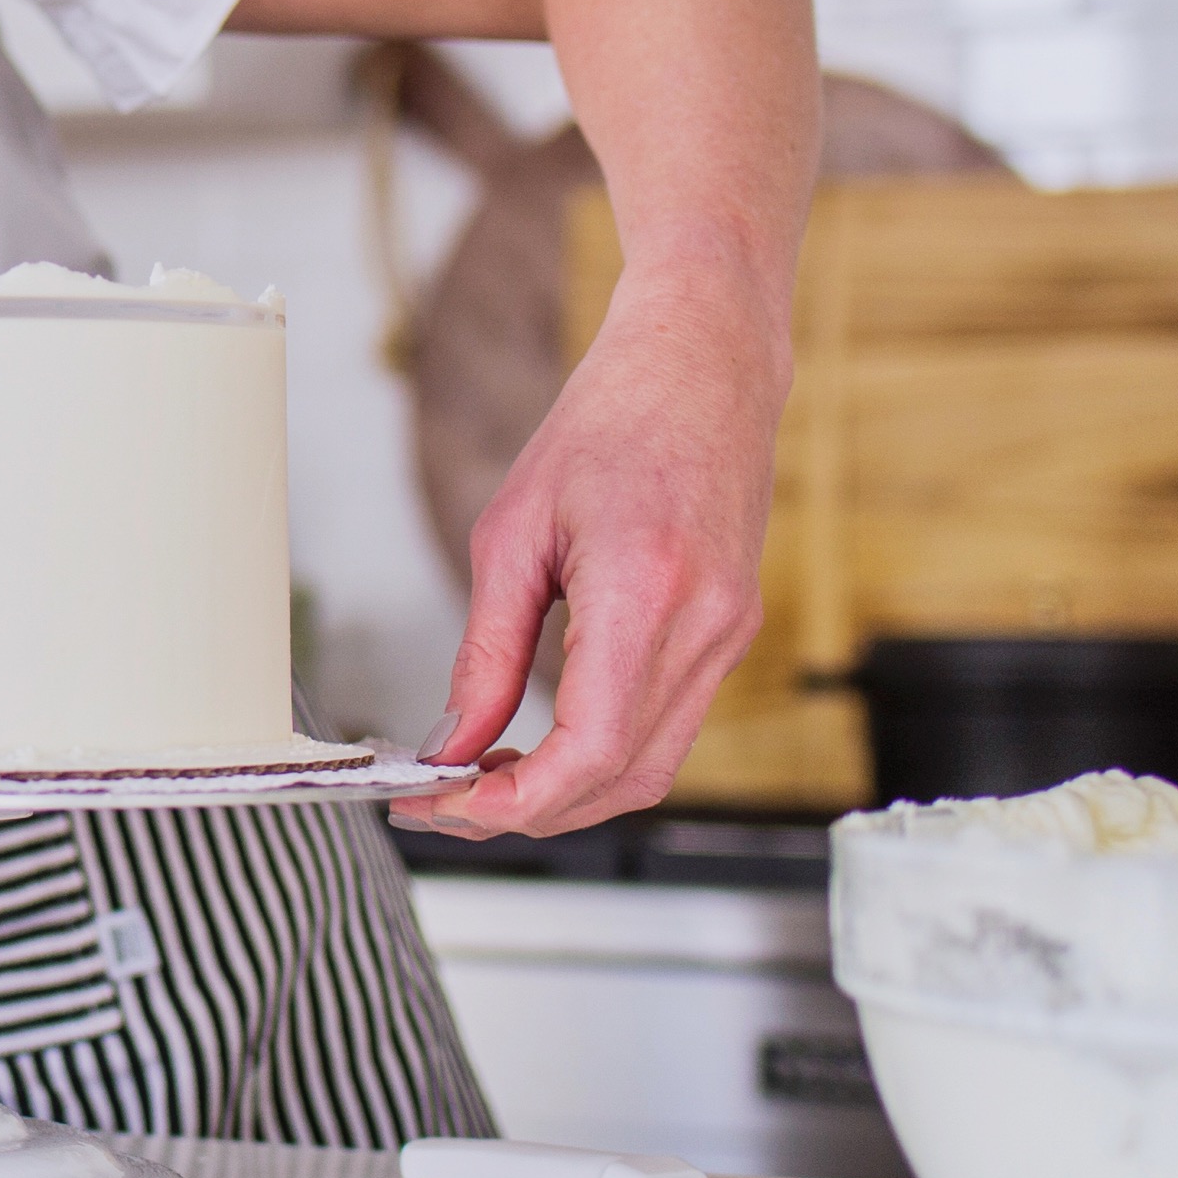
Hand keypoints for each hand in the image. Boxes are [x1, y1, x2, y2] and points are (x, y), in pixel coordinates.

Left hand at [393, 279, 783, 838]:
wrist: (702, 365)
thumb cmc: (607, 421)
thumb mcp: (512, 531)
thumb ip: (486, 652)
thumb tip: (453, 743)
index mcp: (646, 591)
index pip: (591, 749)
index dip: (516, 801)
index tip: (448, 806)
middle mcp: (705, 625)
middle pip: (621, 779)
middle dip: (528, 812)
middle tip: (445, 804)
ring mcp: (730, 635)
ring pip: (649, 768)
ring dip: (566, 794)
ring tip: (484, 778)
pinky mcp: (732, 634)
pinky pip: (667, 728)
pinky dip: (601, 757)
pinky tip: (541, 742)